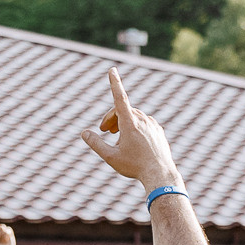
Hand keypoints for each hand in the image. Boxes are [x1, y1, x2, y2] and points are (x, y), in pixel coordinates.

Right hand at [79, 68, 180, 190]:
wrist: (160, 174)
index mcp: (130, 123)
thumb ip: (96, 143)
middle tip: (104, 131)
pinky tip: (132, 140)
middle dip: (111, 118)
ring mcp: (152, 124)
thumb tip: (84, 133)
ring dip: (122, 123)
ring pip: (133, 116)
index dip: (115, 83)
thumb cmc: (135, 167)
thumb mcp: (111, 157)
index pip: (120, 98)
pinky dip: (134, 127)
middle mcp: (142, 120)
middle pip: (122, 110)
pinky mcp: (158, 130)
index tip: (112, 70)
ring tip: (117, 137)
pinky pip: (143, 122)